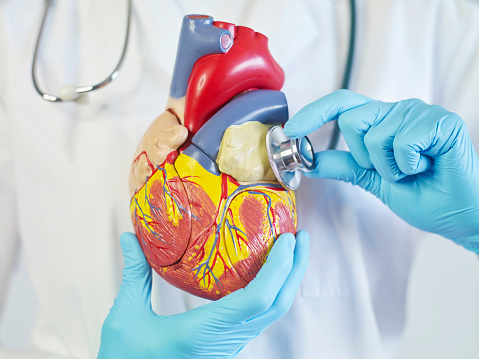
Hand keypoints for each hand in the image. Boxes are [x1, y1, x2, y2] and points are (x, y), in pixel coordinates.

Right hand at [98, 231, 308, 358]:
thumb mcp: (127, 317)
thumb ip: (133, 274)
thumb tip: (129, 237)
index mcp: (206, 331)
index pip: (258, 299)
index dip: (279, 267)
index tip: (288, 239)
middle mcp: (227, 340)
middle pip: (277, 304)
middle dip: (295, 268)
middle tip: (300, 237)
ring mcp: (230, 344)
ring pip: (273, 312)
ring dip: (287, 279)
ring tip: (289, 249)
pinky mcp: (227, 344)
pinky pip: (261, 315)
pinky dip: (273, 290)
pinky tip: (267, 273)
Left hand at [284, 90, 478, 252]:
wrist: (460, 215)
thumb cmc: (424, 196)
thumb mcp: (374, 181)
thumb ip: (345, 166)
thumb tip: (310, 160)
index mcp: (382, 121)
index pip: (342, 105)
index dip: (314, 113)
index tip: (291, 129)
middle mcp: (398, 110)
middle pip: (351, 119)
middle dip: (364, 157)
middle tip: (392, 171)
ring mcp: (419, 112)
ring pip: (375, 136)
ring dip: (389, 167)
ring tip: (414, 170)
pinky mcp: (439, 120)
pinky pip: (401, 143)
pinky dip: (408, 165)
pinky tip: (427, 166)